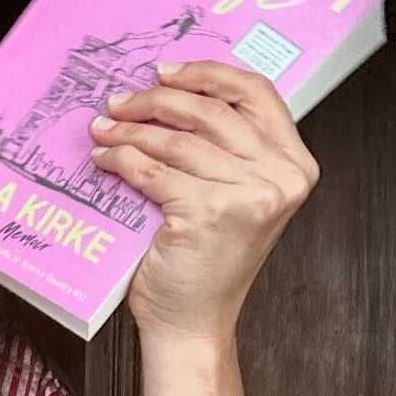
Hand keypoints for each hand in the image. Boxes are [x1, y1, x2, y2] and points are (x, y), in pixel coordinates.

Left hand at [87, 59, 319, 346]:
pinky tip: (104, 161)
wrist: (192, 323)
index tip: (166, 71)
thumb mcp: (234, 199)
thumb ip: (224, 152)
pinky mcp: (207, 212)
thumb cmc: (205, 265)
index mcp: (293, 164)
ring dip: (129, 131)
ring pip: (175, 141)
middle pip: (209, 111)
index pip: (255, 93)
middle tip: (117, 103)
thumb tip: (170, 98)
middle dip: (155, 101)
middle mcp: (279, 176)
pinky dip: (121, 161)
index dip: (207, 74)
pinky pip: (151, 171)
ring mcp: (247, 194)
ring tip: (102, 131)